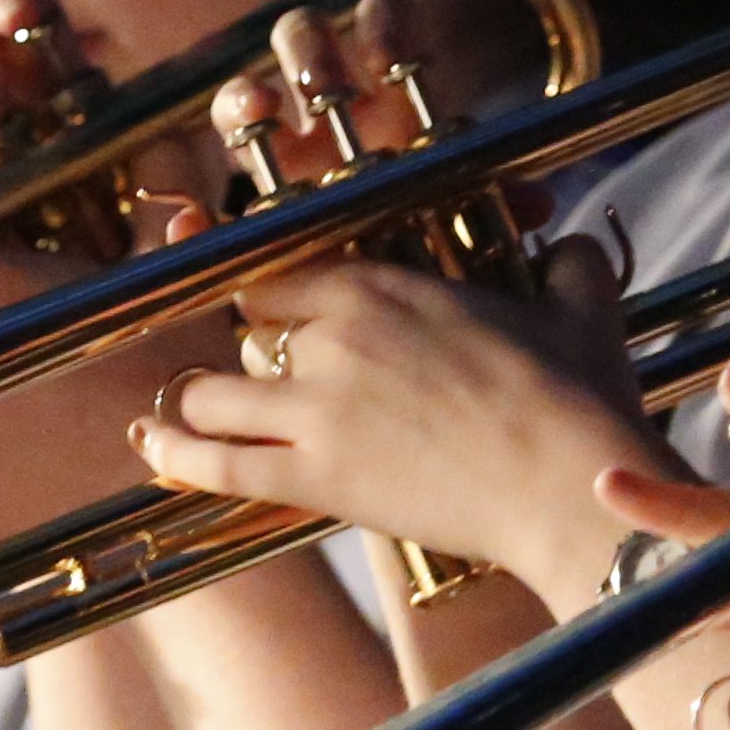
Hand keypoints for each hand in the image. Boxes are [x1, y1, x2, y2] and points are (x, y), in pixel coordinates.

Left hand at [135, 234, 668, 587]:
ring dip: (202, 402)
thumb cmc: (579, 400)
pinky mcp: (314, 478)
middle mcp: (334, 336)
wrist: (569, 485)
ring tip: (195, 412)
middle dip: (251, 349)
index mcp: (384, 286)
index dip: (269, 290)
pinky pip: (215, 463)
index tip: (265, 304)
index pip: (284, 270)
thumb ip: (569, 265)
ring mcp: (316, 408)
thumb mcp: (579, 309)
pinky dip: (174, 453)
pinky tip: (150, 443)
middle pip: (247, 329)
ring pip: (214, 392)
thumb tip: (577, 244)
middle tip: (265, 373)